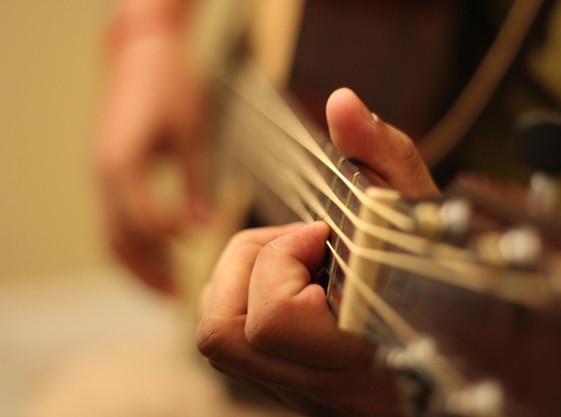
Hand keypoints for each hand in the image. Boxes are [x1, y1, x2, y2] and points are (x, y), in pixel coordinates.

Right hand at [95, 31, 207, 292]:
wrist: (142, 51)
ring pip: (111, 235)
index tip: (200, 258)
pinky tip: (157, 254)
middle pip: (119, 239)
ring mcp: (101, 173)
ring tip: (165, 288)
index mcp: (124, 163)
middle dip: (147, 272)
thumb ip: (195, 183)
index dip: (171, 245)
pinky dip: (132, 244)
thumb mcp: (192, 133)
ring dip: (136, 265)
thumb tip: (201, 227)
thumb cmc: (172, 85)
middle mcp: (104, 173)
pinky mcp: (107, 172)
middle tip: (177, 298)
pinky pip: (113, 219)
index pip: (143, 223)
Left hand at [196, 89, 438, 415]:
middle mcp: (325, 386)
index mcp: (363, 349)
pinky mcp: (286, 387)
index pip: (273, 320)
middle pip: (222, 332)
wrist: (460, 339)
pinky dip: (242, 296)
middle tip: (301, 244)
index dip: (282, 262)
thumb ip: (383, 154)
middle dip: (251, 264)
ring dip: (241, 280)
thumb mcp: (417, 209)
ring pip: (217, 339)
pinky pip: (229, 342)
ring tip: (294, 261)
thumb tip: (341, 103)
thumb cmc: (439, 273)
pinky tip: (289, 281)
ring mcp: (301, 392)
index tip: (322, 233)